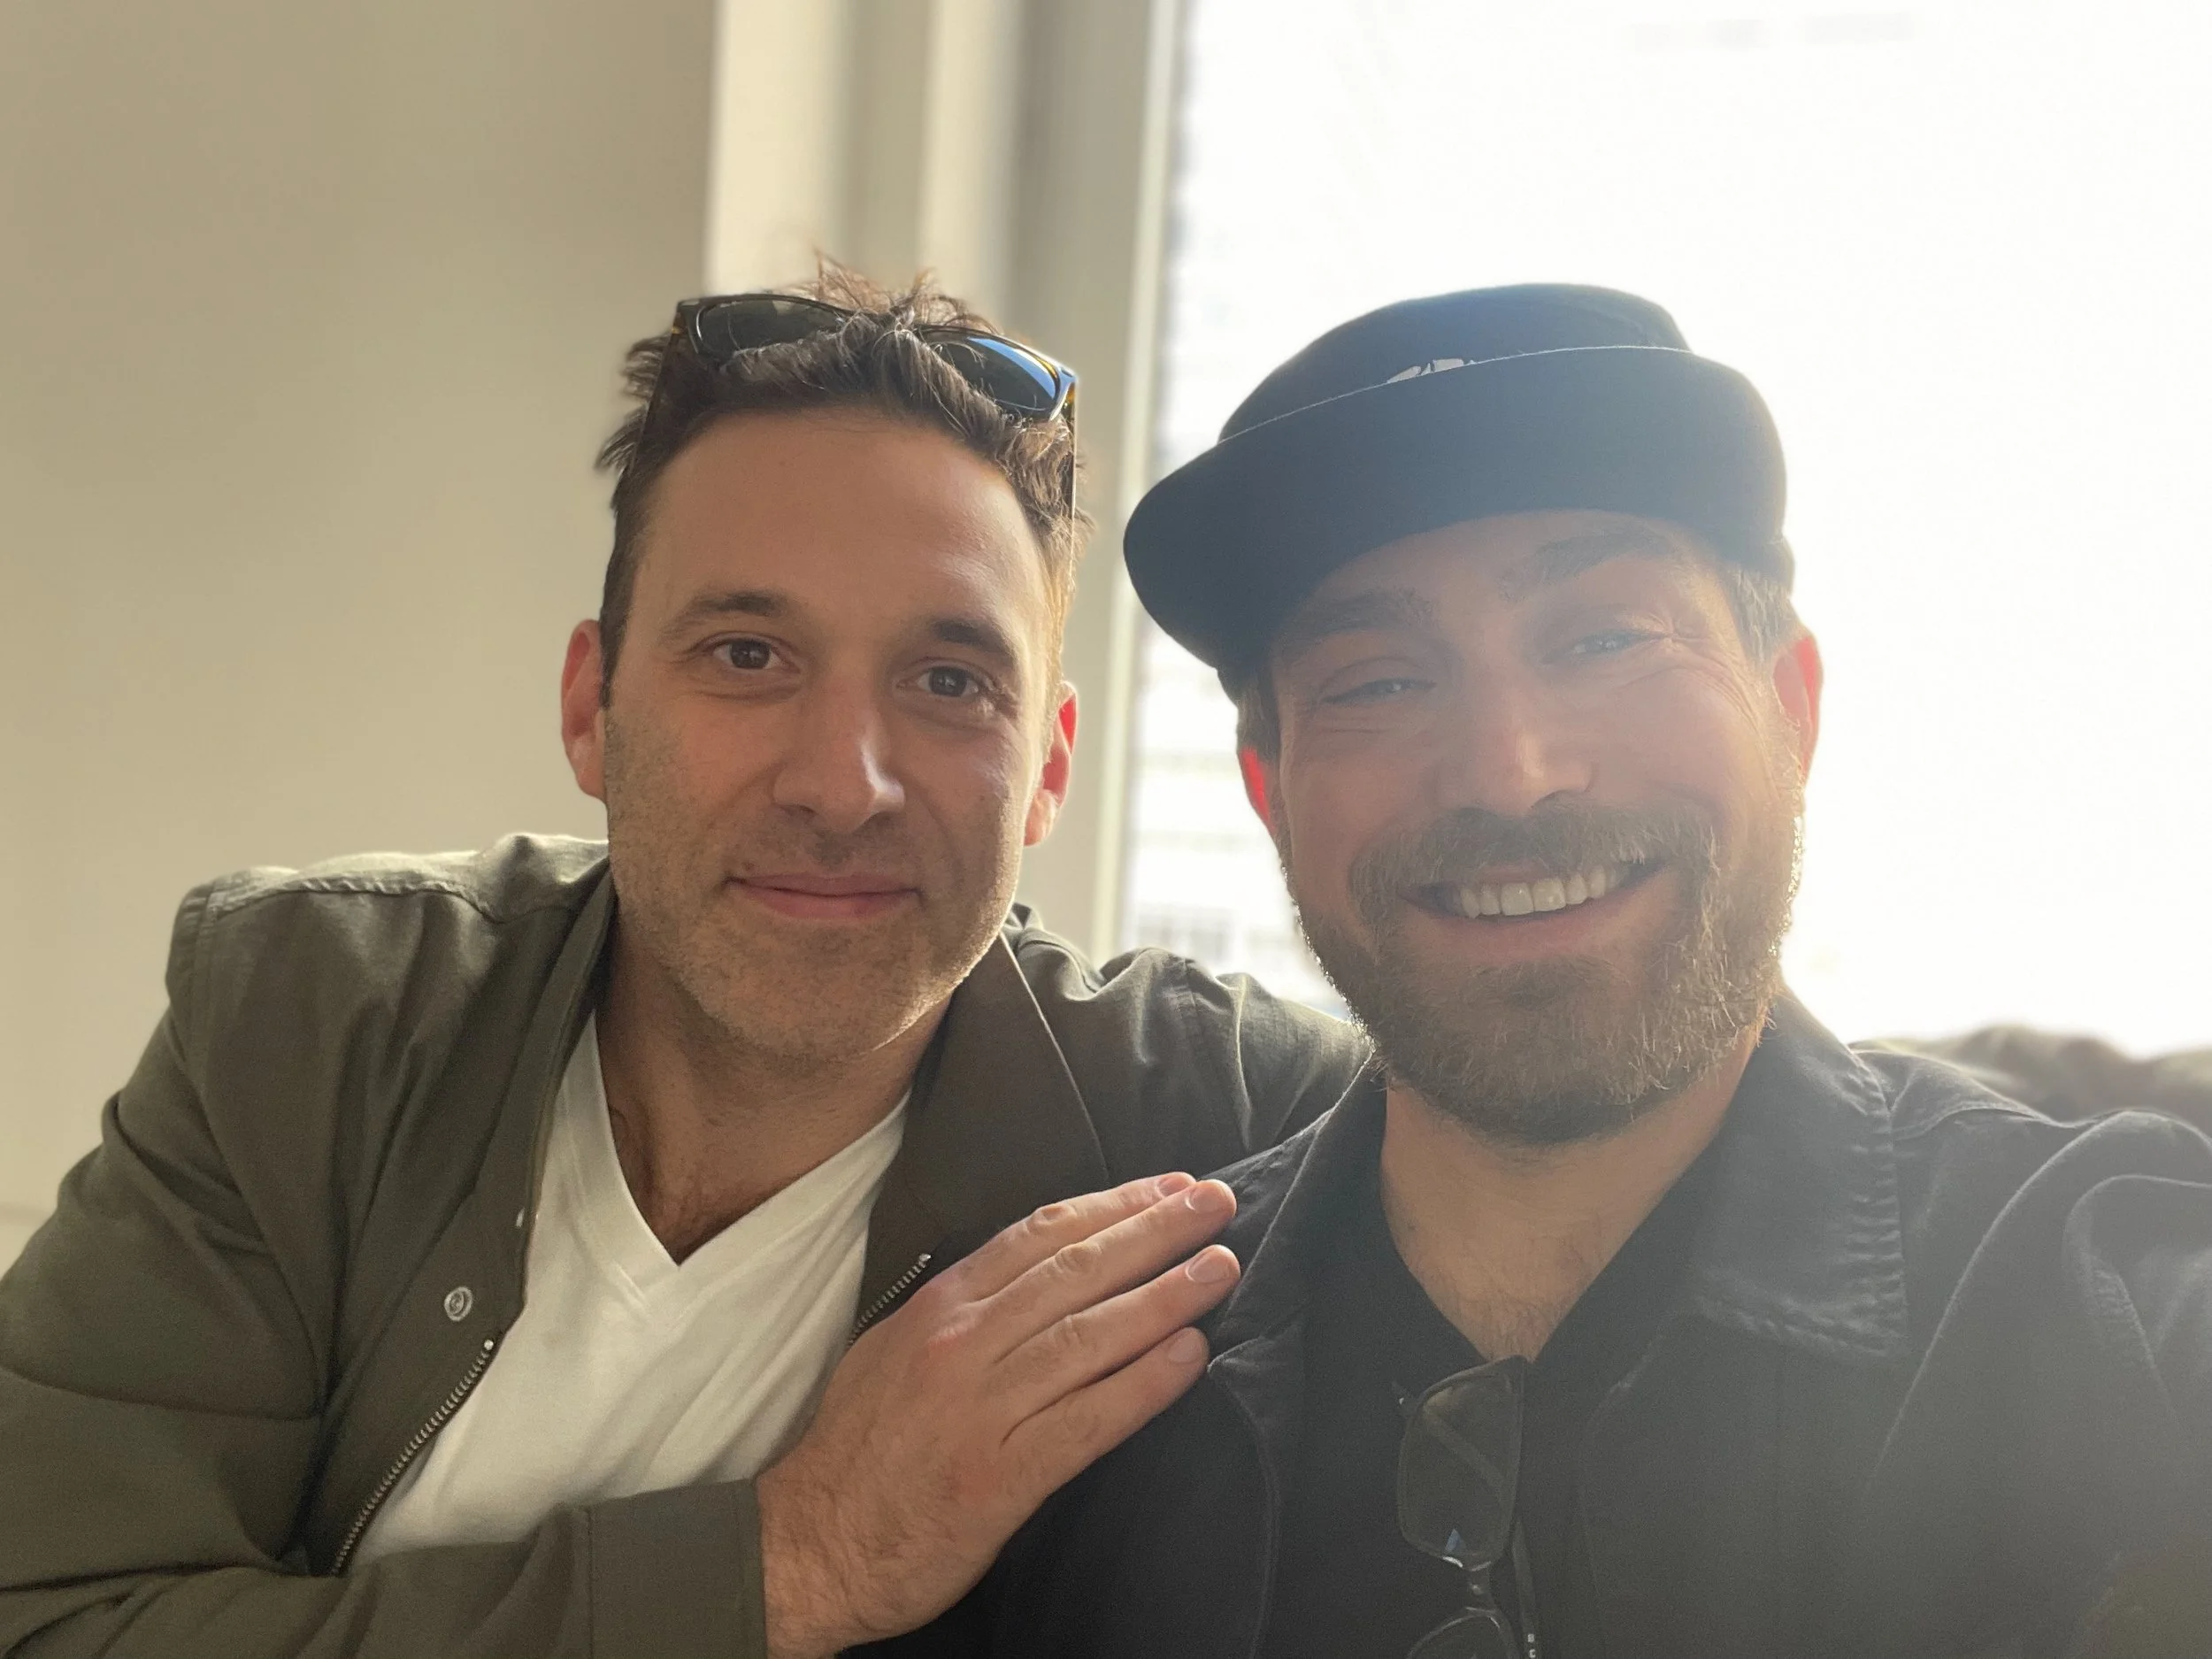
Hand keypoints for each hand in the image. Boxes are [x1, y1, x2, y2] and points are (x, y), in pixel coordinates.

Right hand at [755, 1171, 1240, 1656]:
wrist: (805, 1545)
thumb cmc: (858, 1449)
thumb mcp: (895, 1350)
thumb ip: (964, 1312)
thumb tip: (1039, 1277)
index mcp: (939, 1306)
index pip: (1040, 1235)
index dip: (1113, 1204)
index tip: (1171, 1186)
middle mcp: (961, 1344)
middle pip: (1075, 1270)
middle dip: (1155, 1230)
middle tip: (1220, 1203)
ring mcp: (981, 1409)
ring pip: (1089, 1334)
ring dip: (1165, 1295)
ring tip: (1220, 1269)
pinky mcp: (999, 1477)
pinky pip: (1087, 1421)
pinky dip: (1144, 1385)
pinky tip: (1190, 1358)